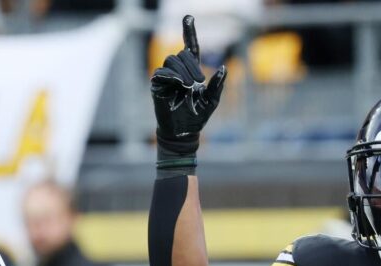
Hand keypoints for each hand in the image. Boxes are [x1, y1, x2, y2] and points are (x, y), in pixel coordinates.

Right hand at [151, 15, 226, 158]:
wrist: (185, 132)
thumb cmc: (198, 116)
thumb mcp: (212, 100)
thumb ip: (217, 85)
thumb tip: (223, 68)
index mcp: (191, 71)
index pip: (190, 48)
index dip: (189, 33)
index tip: (189, 17)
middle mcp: (177, 71)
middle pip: (181, 55)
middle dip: (191, 65)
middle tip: (199, 81)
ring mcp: (166, 78)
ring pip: (171, 61)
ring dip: (183, 71)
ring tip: (190, 87)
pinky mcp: (157, 86)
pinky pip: (161, 73)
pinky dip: (171, 77)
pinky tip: (179, 85)